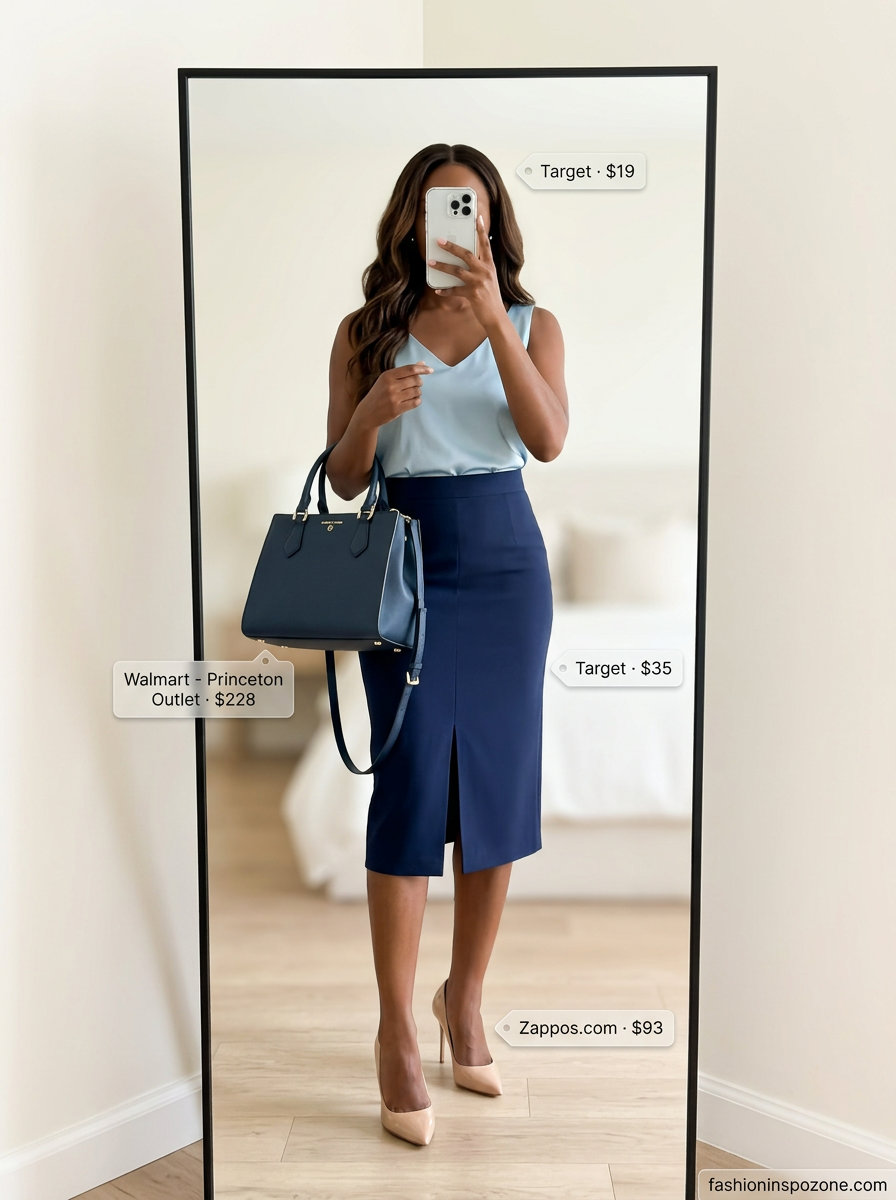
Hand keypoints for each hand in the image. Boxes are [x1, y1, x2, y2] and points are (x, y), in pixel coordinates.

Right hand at [355, 361, 432, 430]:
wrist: (368, 413)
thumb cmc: (379, 394)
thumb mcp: (387, 380)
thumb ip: (404, 372)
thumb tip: (422, 362)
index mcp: (387, 375)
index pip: (410, 369)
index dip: (423, 369)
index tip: (431, 370)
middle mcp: (391, 386)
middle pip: (415, 380)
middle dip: (419, 382)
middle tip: (416, 385)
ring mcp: (394, 398)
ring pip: (417, 391)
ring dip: (418, 393)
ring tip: (413, 394)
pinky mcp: (396, 409)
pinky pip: (415, 402)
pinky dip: (417, 401)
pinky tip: (413, 401)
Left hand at [428, 215, 507, 331]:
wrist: (496, 316)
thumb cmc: (491, 297)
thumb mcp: (489, 279)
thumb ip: (479, 269)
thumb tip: (463, 261)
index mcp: (490, 266)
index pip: (486, 245)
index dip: (481, 231)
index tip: (476, 218)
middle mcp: (485, 272)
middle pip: (466, 254)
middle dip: (451, 247)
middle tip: (439, 240)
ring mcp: (479, 283)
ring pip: (457, 271)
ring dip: (442, 266)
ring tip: (431, 262)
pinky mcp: (473, 294)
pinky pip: (454, 290)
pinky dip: (445, 290)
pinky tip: (437, 289)